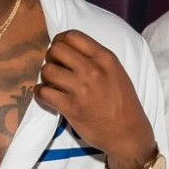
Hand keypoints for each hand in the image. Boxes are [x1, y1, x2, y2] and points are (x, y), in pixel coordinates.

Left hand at [34, 32, 155, 168]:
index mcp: (105, 58)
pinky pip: (43, 92)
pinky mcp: (71, 107)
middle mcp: (92, 70)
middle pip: (56, 50)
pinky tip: (47, 95)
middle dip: (51, 57)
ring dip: (46, 76)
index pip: (72, 36)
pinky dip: (40, 92)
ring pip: (47, 70)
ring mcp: (81, 88)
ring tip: (53, 84)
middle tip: (56, 68)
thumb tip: (68, 52)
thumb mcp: (116, 72)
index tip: (60, 52)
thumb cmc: (123, 102)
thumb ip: (96, 59)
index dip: (60, 41)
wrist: (128, 133)